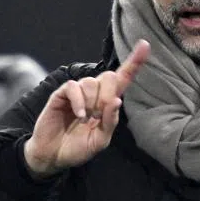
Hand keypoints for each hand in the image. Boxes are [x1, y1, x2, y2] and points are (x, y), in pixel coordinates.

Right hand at [23, 40, 149, 176]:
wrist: (54, 155)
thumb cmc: (78, 148)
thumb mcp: (100, 140)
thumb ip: (110, 121)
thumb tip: (117, 101)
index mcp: (107, 102)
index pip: (124, 78)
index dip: (135, 62)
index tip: (145, 45)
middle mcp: (94, 93)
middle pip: (110, 76)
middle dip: (107, 96)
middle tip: (98, 115)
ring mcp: (77, 92)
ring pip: (92, 82)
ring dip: (91, 103)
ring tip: (84, 119)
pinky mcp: (61, 94)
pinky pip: (74, 87)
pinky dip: (79, 102)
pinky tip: (79, 115)